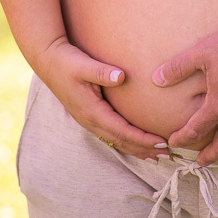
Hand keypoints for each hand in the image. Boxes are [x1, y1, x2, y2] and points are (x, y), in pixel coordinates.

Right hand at [37, 37, 169, 159]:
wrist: (49, 61)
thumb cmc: (68, 62)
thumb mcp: (84, 65)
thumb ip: (102, 72)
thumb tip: (121, 76)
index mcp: (92, 111)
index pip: (122, 131)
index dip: (142, 138)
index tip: (162, 141)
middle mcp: (90, 121)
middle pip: (121, 142)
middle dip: (144, 149)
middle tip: (168, 155)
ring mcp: (89, 121)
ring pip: (116, 141)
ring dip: (136, 149)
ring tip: (156, 156)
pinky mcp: (89, 116)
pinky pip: (111, 135)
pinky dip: (126, 142)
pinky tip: (135, 143)